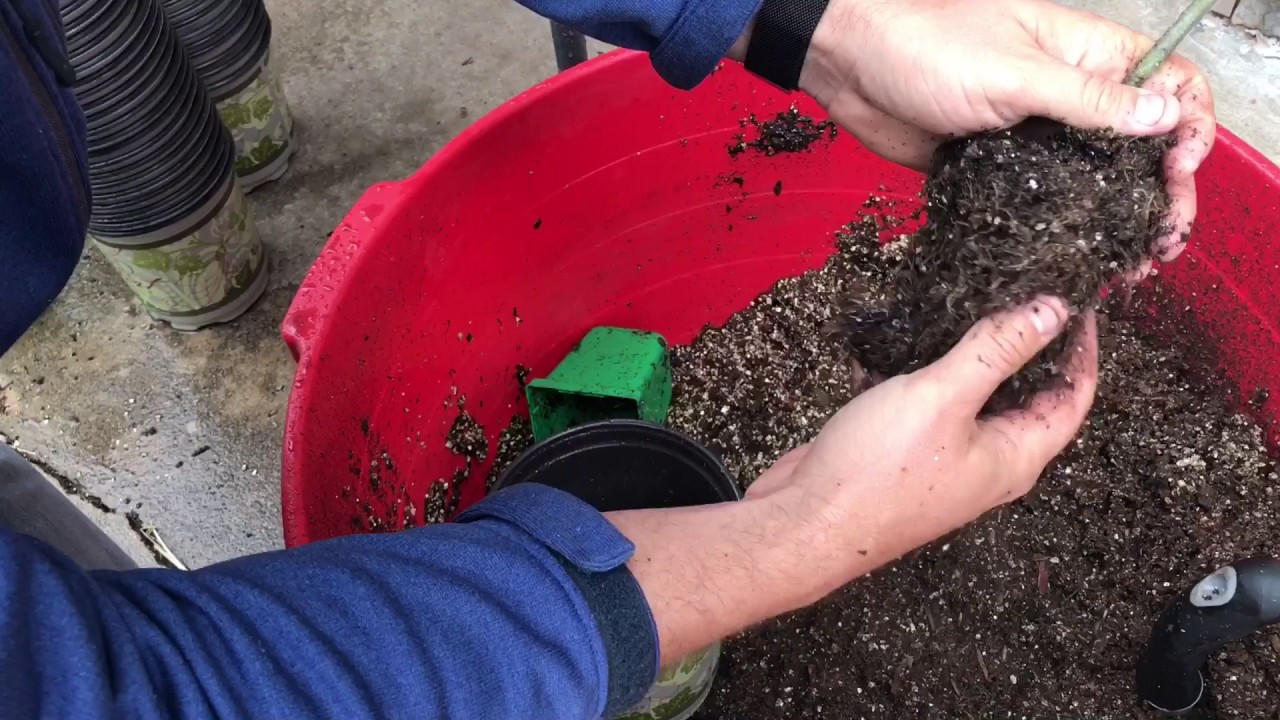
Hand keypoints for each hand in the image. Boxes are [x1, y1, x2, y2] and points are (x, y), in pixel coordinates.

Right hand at [609, 299, 1095, 664]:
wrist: (806, 523)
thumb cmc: (877, 473)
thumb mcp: (942, 397)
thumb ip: (997, 350)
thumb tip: (1052, 312)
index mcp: (1014, 456)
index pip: (1070, 398)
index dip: (1079, 351)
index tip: (1075, 304)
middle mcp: (987, 463)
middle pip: (1028, 399)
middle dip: (1032, 349)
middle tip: (1026, 297)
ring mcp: (945, 462)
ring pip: (977, 401)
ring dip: (979, 358)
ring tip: (974, 310)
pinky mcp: (904, 456)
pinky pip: (933, 407)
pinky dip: (932, 374)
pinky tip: (913, 346)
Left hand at [795, 0, 1215, 262]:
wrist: (853, 70)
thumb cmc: (926, 47)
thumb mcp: (1014, 73)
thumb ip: (1087, 100)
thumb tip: (1162, 117)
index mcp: (1088, 55)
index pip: (1169, 84)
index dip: (1187, 125)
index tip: (1179, 169)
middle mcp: (1070, 95)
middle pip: (1140, 145)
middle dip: (1160, 193)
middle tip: (1161, 242)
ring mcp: (1037, 135)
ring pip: (1095, 181)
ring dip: (1117, 222)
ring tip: (1129, 266)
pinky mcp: (1002, 169)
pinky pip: (1045, 201)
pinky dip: (1065, 231)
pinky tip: (1077, 263)